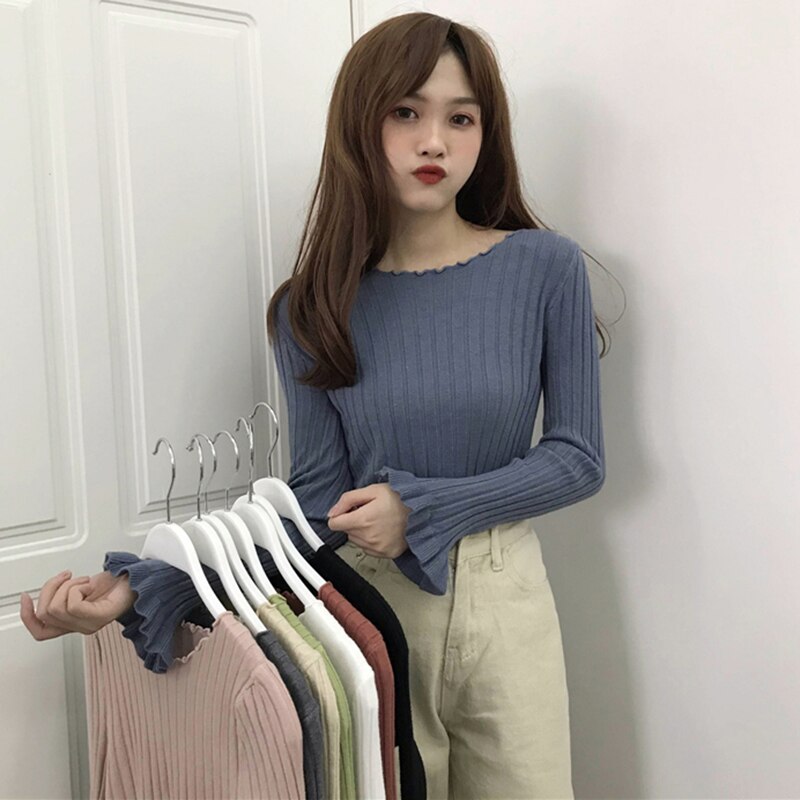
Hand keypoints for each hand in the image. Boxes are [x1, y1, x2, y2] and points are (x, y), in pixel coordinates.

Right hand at [20, 569, 135, 640]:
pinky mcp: (99, 617)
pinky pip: (72, 604)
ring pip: (56, 608)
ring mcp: (90, 625)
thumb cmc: (116, 584)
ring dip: (67, 586)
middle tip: (69, 577)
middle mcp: (80, 628)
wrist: (140, 580)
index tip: (25, 597)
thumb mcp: (83, 587)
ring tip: (84, 581)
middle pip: (44, 614)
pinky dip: (76, 588)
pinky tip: (89, 584)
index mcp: (73, 623)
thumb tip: (50, 589)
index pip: (41, 631)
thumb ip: (65, 594)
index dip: (27, 616)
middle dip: (51, 588)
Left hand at [327, 483, 409, 558]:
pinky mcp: (384, 553)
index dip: (340, 515)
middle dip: (353, 521)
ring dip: (362, 531)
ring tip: (377, 521)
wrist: (422, 514)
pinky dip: (371, 540)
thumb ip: (348, 499)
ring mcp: (376, 547)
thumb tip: (332, 512)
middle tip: (369, 512)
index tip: (350, 511)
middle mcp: (368, 537)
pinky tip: (382, 530)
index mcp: (362, 520)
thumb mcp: (373, 490)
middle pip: (346, 531)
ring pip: (356, 540)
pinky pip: (367, 548)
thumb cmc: (400, 500)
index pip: (334, 524)